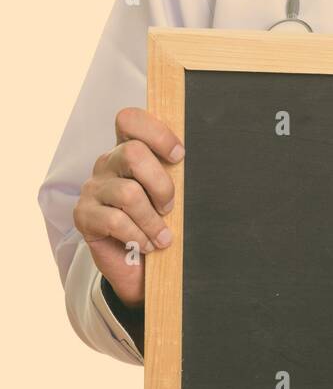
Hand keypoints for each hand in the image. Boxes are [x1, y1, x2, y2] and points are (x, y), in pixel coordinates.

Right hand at [72, 107, 184, 308]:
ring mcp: (92, 188)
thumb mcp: (169, 196)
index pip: (130, 120)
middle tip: (170, 208)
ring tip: (163, 237)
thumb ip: (174, 176)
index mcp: (128, 150)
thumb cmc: (159, 224)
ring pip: (128, 193)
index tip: (179, 156)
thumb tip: (193, 166)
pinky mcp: (83, 215)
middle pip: (133, 153)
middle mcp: (107, 163)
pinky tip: (146, 245)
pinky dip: (138, 235)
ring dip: (152, 220)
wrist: (138, 268)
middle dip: (161, 184)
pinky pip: (115, 221)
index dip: (157, 132)